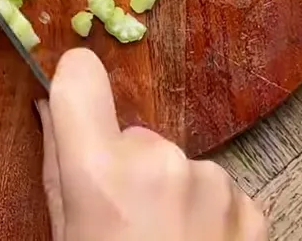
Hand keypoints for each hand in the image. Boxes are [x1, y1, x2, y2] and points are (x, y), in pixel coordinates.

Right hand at [38, 49, 267, 240]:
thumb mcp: (64, 235)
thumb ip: (58, 166)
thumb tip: (51, 106)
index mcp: (100, 172)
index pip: (80, 76)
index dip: (74, 83)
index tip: (75, 99)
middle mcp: (160, 163)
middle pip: (133, 133)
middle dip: (127, 168)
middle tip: (123, 227)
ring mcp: (212, 183)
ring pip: (176, 164)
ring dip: (169, 194)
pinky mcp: (250, 206)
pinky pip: (217, 190)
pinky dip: (205, 216)